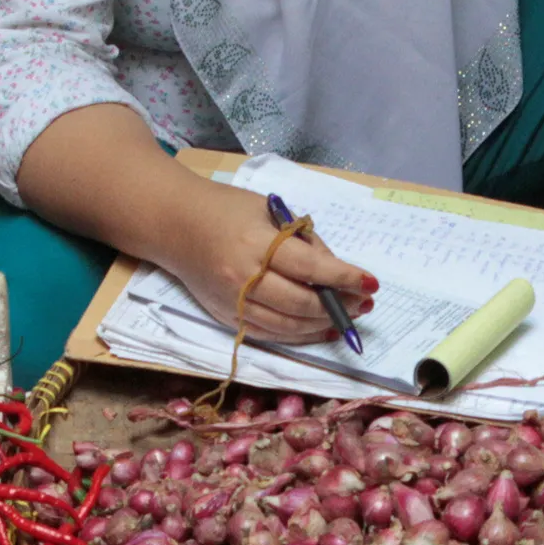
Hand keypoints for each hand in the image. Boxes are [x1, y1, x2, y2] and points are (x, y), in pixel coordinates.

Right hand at [160, 180, 374, 345]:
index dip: (344, 278)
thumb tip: (334, 270)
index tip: (371, 282)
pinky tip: (319, 329)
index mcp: (256, 243)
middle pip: (300, 304)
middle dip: (338, 306)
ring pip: (286, 326)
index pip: (309, 267)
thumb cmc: (225, 208)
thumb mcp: (269, 210)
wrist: (172, 224)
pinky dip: (298, 336)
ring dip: (322, 325)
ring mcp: (232, 302)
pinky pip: (268, 334)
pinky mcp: (225, 317)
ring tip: (348, 318)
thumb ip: (302, 240)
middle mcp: (242, 277)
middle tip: (365, 302)